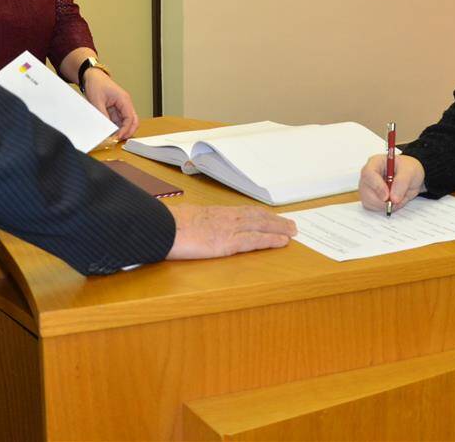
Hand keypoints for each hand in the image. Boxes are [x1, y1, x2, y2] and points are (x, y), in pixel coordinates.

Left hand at [82, 71, 138, 139]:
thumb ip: (103, 115)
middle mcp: (125, 103)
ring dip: (122, 130)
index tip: (118, 137)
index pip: (130, 118)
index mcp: (124, 100)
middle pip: (133, 121)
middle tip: (118, 140)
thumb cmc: (96, 84)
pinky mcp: (115, 109)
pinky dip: (116, 127)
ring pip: (126, 122)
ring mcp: (121, 106)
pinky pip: (119, 120)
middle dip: (128, 131)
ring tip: (113, 137)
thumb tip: (106, 128)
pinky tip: (110, 132)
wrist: (92, 76)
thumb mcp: (97, 101)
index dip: (125, 129)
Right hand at [165, 203, 295, 259]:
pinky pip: (254, 241)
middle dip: (275, 221)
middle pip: (257, 217)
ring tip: (292, 231)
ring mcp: (228, 229)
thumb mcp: (184, 218)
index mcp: (215, 213)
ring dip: (279, 229)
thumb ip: (194, 222)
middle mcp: (226, 218)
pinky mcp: (227, 243)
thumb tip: (192, 226)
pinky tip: (282, 242)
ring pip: (261, 226)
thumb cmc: (167, 224)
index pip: (244, 212)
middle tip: (291, 224)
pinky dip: (271, 240)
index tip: (272, 216)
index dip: (261, 214)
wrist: (161, 228)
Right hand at [358, 153, 424, 212]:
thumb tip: (393, 198)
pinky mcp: (369, 198)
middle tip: (396, 200)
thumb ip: (401, 183)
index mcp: (375, 162)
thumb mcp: (410, 172)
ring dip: (385, 205)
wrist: (411, 178)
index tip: (387, 197)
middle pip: (365, 191)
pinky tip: (393, 201)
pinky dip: (385, 208)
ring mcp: (367, 187)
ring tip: (398, 197)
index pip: (368, 173)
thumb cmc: (408, 169)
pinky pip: (373, 208)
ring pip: (369, 202)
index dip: (376, 186)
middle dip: (381, 200)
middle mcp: (368, 175)